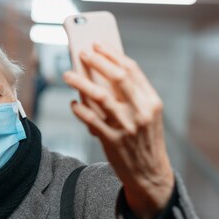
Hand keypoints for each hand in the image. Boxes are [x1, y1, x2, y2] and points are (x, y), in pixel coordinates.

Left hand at [63, 45, 173, 218]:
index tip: (98, 44)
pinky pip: (90, 119)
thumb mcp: (146, 116)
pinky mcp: (112, 140)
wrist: (149, 173)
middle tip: (82, 52)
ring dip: (80, 82)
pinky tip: (73, 103)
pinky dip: (79, 109)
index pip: (131, 70)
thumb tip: (101, 73)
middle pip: (117, 78)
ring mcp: (126, 126)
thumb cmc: (143, 140)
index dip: (113, 54)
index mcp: (151, 101)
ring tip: (68, 74)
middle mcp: (140, 111)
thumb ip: (129, 96)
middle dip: (97, 62)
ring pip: (99, 96)